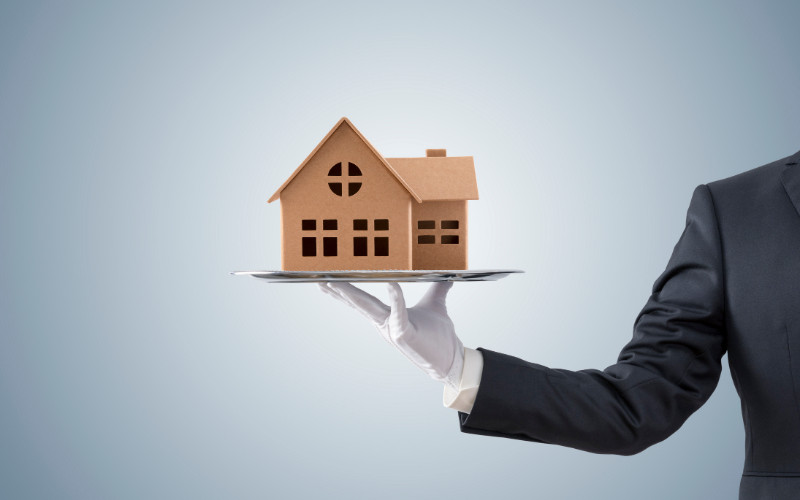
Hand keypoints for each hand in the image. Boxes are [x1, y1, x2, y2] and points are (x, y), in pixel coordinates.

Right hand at [319, 281, 463, 389]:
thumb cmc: (440, 336)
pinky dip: (395, 297)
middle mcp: (385, 323)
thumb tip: (447, 276)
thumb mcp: (436, 306)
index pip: (363, 300)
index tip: (330, 278)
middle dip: (340, 291)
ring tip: (337, 283)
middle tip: (321, 279)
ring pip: (369, 308)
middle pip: (359, 303)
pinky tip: (391, 283)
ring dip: (352, 295)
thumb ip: (438, 289)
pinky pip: (399, 313)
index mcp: (388, 316)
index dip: (346, 290)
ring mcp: (392, 329)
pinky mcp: (404, 334)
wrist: (451, 359)